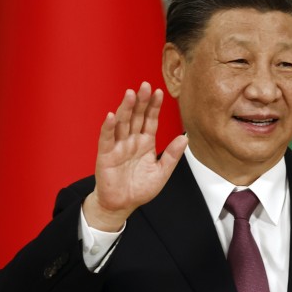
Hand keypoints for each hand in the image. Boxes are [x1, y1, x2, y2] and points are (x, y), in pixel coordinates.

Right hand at [83, 82, 187, 230]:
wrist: (121, 206)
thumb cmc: (140, 189)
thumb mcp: (161, 172)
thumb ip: (172, 155)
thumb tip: (185, 138)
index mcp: (145, 142)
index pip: (150, 120)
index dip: (154, 106)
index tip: (159, 92)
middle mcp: (131, 140)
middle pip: (136, 116)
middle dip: (141, 101)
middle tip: (145, 85)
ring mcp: (118, 146)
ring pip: (122, 123)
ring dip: (126, 108)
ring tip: (130, 94)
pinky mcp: (106, 154)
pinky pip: (107, 138)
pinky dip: (109, 127)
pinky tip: (112, 115)